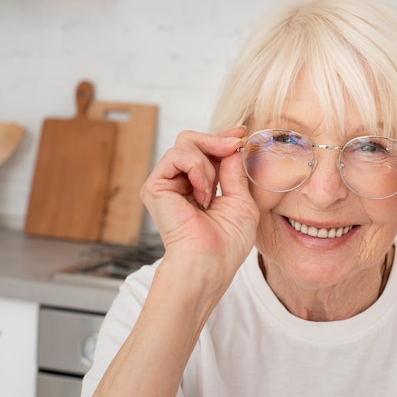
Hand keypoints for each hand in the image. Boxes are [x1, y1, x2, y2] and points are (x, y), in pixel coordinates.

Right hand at [140, 127, 258, 289]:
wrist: (210, 262)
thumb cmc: (228, 242)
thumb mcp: (242, 200)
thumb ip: (234, 171)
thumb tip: (232, 144)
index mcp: (200, 187)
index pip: (206, 152)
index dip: (222, 139)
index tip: (240, 134)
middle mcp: (180, 183)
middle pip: (192, 141)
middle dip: (216, 140)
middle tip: (234, 144)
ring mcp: (166, 184)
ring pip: (185, 144)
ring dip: (207, 163)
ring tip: (211, 191)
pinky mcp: (154, 186)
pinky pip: (177, 155)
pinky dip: (195, 168)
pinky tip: (202, 194)